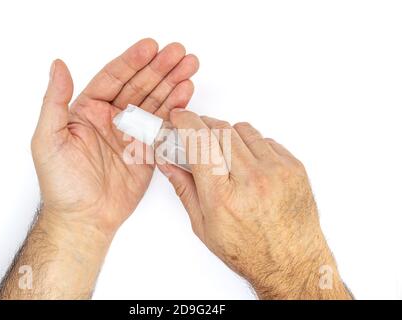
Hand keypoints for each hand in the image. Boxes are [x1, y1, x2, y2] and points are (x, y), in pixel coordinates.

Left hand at [32, 39, 198, 237]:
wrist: (84, 218)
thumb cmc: (62, 184)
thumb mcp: (48, 139)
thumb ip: (54, 101)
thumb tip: (57, 66)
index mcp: (88, 110)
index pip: (113, 78)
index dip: (133, 61)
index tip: (151, 47)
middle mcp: (112, 117)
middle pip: (139, 85)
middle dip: (160, 68)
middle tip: (179, 53)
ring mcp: (131, 133)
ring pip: (155, 102)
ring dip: (172, 83)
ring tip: (190, 66)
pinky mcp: (147, 150)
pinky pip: (163, 126)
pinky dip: (176, 109)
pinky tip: (186, 93)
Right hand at [159, 110, 350, 298]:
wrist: (292, 263)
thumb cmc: (249, 251)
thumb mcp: (205, 226)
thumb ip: (185, 189)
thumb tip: (169, 163)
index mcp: (223, 197)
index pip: (199, 143)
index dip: (185, 122)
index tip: (179, 117)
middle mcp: (252, 180)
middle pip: (220, 130)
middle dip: (203, 126)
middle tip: (197, 135)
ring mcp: (276, 171)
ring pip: (244, 130)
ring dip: (229, 136)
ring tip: (228, 157)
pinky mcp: (294, 168)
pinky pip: (266, 141)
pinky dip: (253, 147)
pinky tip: (251, 166)